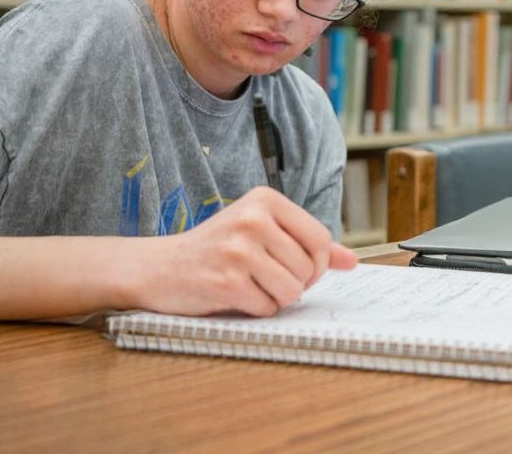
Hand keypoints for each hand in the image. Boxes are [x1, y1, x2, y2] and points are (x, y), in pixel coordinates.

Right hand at [132, 186, 357, 316]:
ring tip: (251, 285)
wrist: (159, 267)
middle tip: (266, 278)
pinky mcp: (226, 281)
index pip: (321, 239)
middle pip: (309, 268)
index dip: (318, 264)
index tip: (299, 269)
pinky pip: (267, 308)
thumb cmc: (217, 249)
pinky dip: (256, 309)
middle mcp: (253, 219)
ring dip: (276, 298)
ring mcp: (238, 250)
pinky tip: (235, 295)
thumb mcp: (263, 232)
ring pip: (292, 291)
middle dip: (295, 283)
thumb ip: (307, 243)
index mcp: (266, 200)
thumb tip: (351, 261)